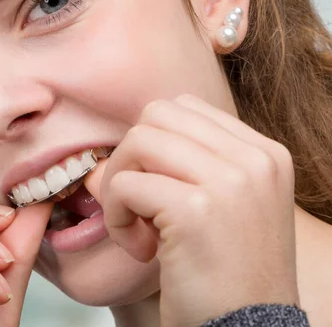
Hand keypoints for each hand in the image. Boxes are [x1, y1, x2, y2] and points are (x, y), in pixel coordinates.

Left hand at [86, 94, 299, 325]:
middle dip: (131, 158)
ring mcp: (230, 182)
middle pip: (156, 116)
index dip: (153, 145)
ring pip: (137, 142)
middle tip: (137, 204)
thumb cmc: (226, 272)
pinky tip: (140, 251)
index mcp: (264, 153)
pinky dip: (116, 218)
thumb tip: (118, 147)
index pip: (184, 108)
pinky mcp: (195, 211)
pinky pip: (124, 186)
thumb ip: (188, 164)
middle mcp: (255, 160)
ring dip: (119, 186)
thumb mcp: (223, 205)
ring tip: (137, 227)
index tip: (157, 188)